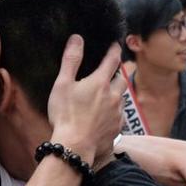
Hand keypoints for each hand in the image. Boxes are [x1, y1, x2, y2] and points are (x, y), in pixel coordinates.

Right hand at [47, 35, 125, 165]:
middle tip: (114, 71)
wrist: (75, 146)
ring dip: (117, 94)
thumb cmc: (66, 114)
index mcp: (100, 82)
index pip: (112, 60)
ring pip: (122, 98)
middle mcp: (114, 96)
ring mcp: (117, 113)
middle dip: (119, 73)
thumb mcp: (62, 84)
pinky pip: (119, 117)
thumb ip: (71, 60)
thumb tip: (77, 38)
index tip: (115, 45)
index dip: (114, 50)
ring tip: (109, 95)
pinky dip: (114, 113)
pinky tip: (106, 117)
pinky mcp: (117, 129)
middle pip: (122, 79)